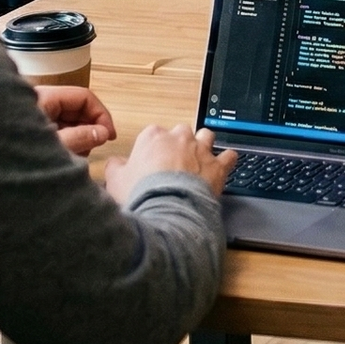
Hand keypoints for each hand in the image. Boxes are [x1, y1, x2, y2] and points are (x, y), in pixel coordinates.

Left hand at [34, 85, 116, 157]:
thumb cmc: (11, 155)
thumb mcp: (52, 146)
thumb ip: (79, 137)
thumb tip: (103, 133)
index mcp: (44, 97)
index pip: (83, 96)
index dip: (101, 114)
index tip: (109, 134)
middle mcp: (40, 102)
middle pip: (77, 108)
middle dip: (90, 127)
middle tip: (95, 145)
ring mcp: (35, 116)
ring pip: (68, 120)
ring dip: (80, 136)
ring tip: (80, 153)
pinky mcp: (32, 129)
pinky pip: (58, 129)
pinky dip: (68, 140)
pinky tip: (69, 154)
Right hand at [103, 125, 236, 203]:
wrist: (167, 210)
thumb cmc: (141, 194)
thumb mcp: (115, 181)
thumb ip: (115, 168)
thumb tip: (116, 163)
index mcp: (153, 137)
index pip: (152, 135)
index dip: (152, 150)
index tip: (150, 162)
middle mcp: (179, 138)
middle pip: (180, 133)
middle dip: (178, 145)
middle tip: (172, 165)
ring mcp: (200, 150)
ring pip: (206, 136)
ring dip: (203, 145)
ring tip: (198, 160)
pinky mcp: (217, 166)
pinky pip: (229, 156)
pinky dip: (226, 160)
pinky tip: (223, 166)